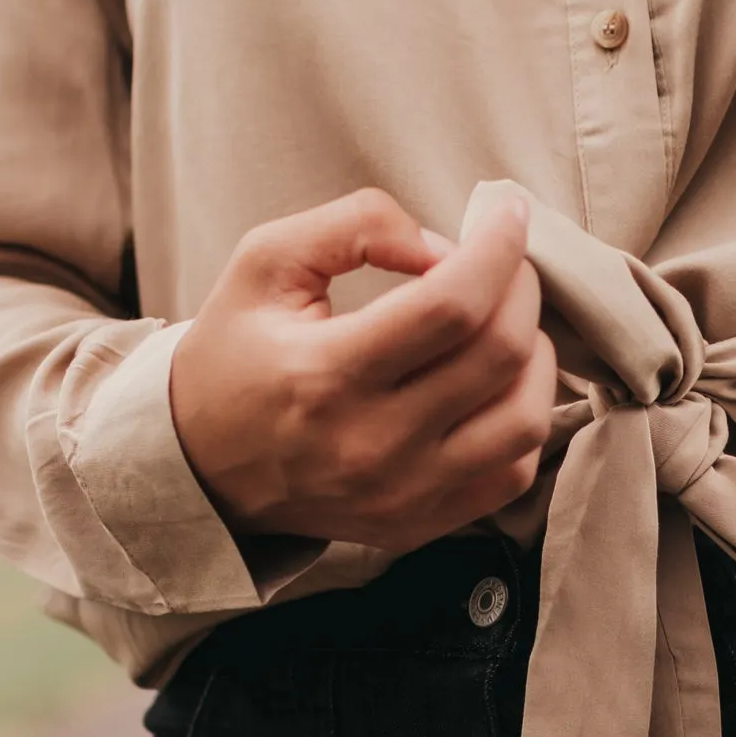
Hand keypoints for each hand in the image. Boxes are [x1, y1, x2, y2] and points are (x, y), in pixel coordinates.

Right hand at [170, 187, 556, 551]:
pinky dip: (522, 418)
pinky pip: (513, 473)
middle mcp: (371, 445)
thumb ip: (354, 226)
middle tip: (504, 262)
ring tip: (507, 321)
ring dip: (536, 355)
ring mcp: (401, 495)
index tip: (508, 214)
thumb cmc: (235, 354)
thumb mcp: (266, 263)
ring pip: (525, 420)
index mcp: (326, 374)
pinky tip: (498, 383)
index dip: (499, 248)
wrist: (199, 466)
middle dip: (522, 289)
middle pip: (499, 355)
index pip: (452, 305)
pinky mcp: (418, 523)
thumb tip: (441, 245)